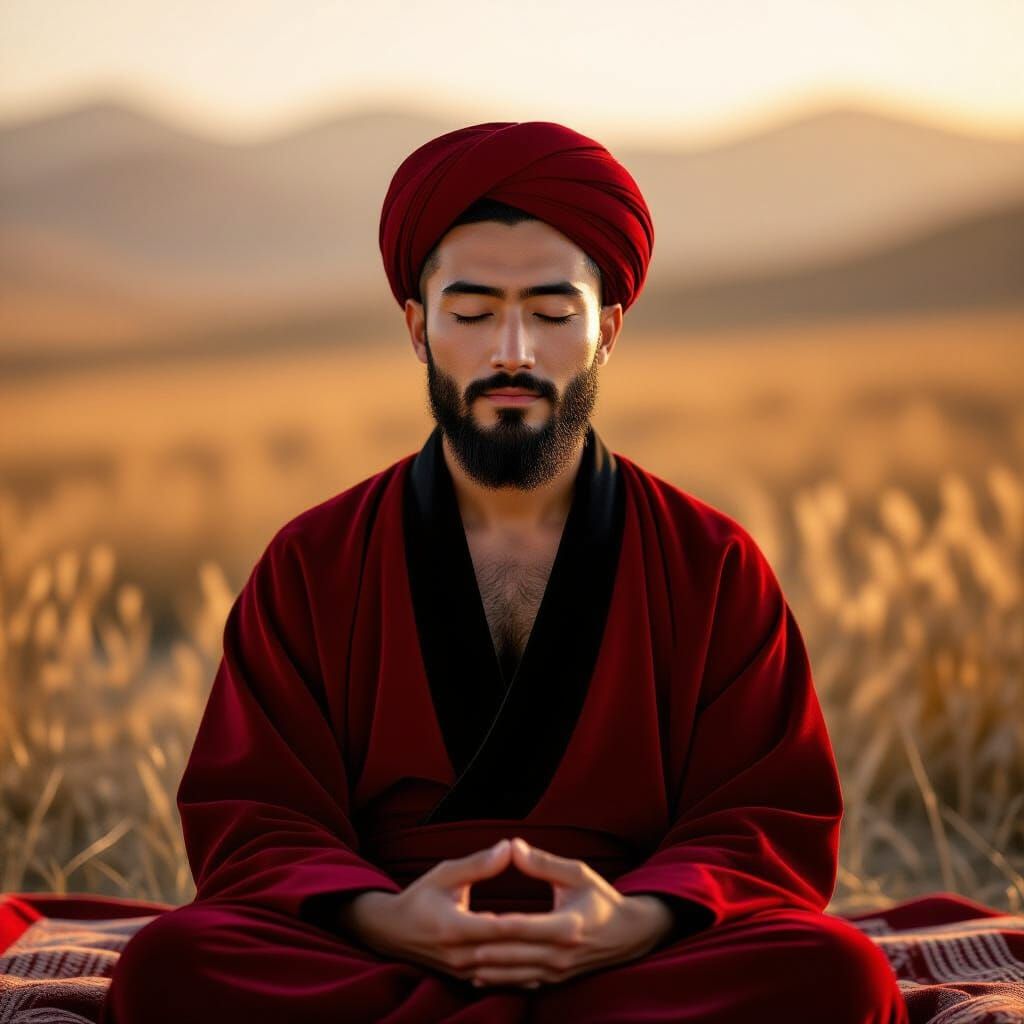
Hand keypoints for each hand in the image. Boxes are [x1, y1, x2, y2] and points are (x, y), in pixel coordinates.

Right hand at [338, 838, 553, 982]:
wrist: (388, 932)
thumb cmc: (418, 896)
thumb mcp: (445, 872)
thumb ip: (479, 863)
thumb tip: (509, 847)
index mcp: (455, 927)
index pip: (499, 927)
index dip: (529, 924)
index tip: (556, 919)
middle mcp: (460, 955)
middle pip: (508, 953)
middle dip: (541, 947)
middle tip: (575, 941)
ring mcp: (461, 971)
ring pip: (505, 972)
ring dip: (534, 966)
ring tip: (565, 958)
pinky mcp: (463, 978)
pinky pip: (496, 980)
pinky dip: (519, 977)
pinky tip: (541, 972)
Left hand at [467, 837, 674, 989]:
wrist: (629, 934)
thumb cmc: (601, 898)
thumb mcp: (577, 874)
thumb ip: (542, 862)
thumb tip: (512, 846)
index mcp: (566, 926)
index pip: (523, 926)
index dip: (496, 924)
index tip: (469, 920)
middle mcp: (561, 954)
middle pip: (515, 954)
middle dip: (484, 951)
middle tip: (453, 946)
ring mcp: (560, 971)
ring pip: (517, 974)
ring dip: (490, 970)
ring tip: (461, 962)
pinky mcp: (558, 980)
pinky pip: (525, 983)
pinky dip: (503, 980)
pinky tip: (483, 976)